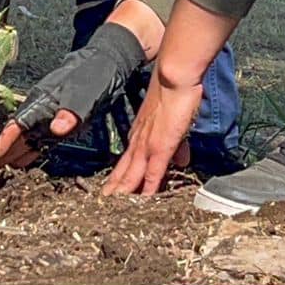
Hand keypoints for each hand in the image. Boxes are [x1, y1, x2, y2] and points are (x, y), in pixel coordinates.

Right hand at [0, 23, 146, 173]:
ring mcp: (48, 116)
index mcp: (41, 102)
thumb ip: (71, 112)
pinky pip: (38, 140)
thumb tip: (57, 129)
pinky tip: (21, 161)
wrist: (106, 62)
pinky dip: (27, 152)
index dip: (3, 143)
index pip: (17, 126)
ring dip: (9, 154)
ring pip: (24, 139)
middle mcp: (40, 110)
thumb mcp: (86, 93)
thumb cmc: (93, 74)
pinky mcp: (59, 123)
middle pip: (15, 135)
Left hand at [103, 68, 200, 194]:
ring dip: (122, 195)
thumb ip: (178, 145)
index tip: (114, 191)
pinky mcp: (159, 147)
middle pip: (122, 171)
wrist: (174, 75)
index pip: (128, 161)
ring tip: (111, 210)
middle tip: (103, 206)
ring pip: (130, 176)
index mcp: (140, 134)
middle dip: (113, 190)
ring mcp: (146, 145)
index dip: (120, 177)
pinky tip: (141, 204)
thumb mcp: (176, 123)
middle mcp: (138, 141)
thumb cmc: (176, 92)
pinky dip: (146, 191)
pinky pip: (151, 174)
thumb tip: (182, 161)